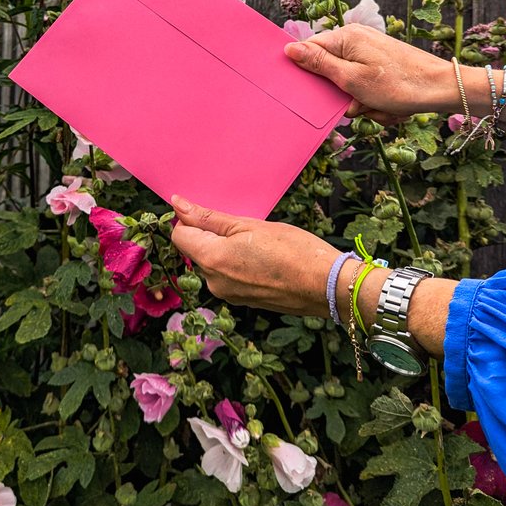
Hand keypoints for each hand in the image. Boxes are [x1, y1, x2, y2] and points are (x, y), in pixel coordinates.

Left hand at [170, 196, 338, 316]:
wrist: (327, 286)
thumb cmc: (294, 250)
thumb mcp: (249, 225)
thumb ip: (210, 218)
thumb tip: (177, 205)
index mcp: (211, 260)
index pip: (179, 236)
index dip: (190, 220)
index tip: (211, 212)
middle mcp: (213, 282)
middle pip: (195, 250)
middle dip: (210, 235)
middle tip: (242, 225)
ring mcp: (228, 295)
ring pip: (213, 263)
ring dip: (225, 249)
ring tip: (257, 241)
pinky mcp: (242, 300)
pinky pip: (228, 276)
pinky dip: (237, 263)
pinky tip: (262, 257)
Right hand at [285, 24, 453, 120]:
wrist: (441, 88)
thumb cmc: (397, 85)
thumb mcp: (350, 79)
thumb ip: (318, 63)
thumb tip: (289, 49)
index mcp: (345, 37)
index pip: (309, 50)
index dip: (310, 73)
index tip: (319, 90)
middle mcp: (356, 39)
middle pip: (329, 70)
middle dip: (342, 94)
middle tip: (359, 103)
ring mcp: (370, 51)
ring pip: (349, 83)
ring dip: (361, 101)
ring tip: (379, 105)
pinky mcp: (382, 63)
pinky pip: (366, 86)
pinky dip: (374, 100)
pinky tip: (388, 105)